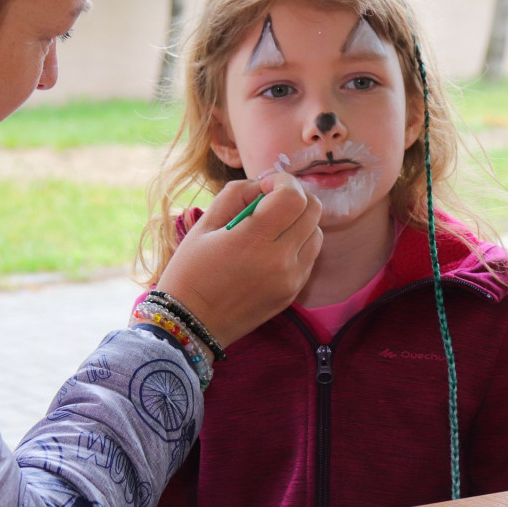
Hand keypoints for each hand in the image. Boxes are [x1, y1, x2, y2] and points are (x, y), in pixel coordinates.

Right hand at [155, 173, 321, 347]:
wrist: (190, 325)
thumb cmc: (190, 272)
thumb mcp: (204, 225)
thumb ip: (236, 194)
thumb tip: (262, 185)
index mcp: (254, 240)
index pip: (294, 197)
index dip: (283, 181)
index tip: (265, 186)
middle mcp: (280, 260)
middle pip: (313, 211)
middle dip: (295, 196)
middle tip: (271, 201)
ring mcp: (291, 280)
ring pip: (316, 234)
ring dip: (300, 221)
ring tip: (272, 227)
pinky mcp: (293, 294)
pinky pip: (309, 258)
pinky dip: (298, 245)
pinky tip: (273, 249)